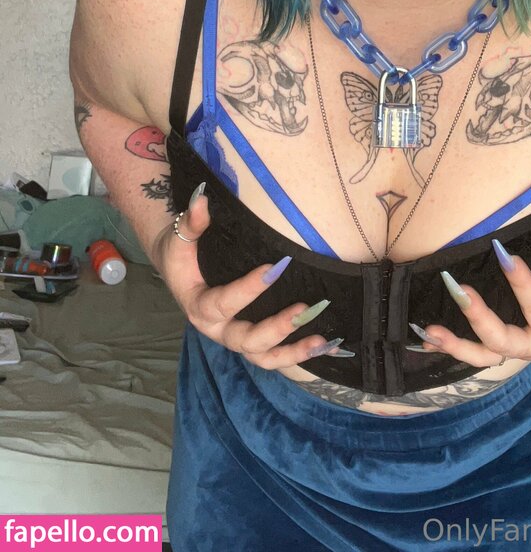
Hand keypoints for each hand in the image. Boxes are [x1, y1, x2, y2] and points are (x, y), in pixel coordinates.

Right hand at [151, 185, 336, 368]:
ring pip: (263, 357)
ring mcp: (236, 338)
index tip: (274, 269)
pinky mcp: (253, 341)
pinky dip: (299, 355)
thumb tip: (202, 198)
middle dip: (275, 328)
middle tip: (303, 309)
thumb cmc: (183, 253)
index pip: (223, 303)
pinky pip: (274, 356)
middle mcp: (218, 329)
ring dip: (293, 351)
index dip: (247, 290)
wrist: (180, 270)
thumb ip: (192, 222)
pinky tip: (325, 347)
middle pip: (245, 341)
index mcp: (199, 307)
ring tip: (320, 340)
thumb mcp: (180, 238)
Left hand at [415, 216, 530, 366]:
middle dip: (479, 318)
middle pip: (503, 343)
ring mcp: (518, 350)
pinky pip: (477, 353)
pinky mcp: (506, 346)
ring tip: (430, 330)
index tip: (505, 255)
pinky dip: (451, 348)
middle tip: (460, 289)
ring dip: (456, 345)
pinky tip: (425, 339)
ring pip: (484, 356)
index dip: (523, 285)